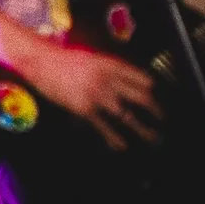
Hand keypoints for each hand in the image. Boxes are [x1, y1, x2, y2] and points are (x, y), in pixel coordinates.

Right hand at [15, 37, 162, 148]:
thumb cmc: (61, 58)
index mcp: (112, 65)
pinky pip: (104, 126)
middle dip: (157, 112)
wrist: (40, 60)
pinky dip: (114, 138)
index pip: (143, 80)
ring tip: (154, 138)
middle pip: (142, 98)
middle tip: (164, 120)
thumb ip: (108, 69)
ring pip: (128, 116)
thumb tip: (122, 81)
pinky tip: (121, 145)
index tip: (158, 99)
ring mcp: (98, 95)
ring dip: (143, 129)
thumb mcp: (91, 57)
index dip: (153, 91)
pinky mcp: (84, 108)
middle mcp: (109, 80)